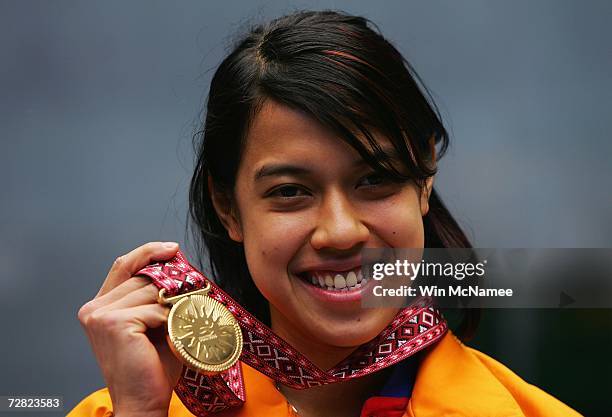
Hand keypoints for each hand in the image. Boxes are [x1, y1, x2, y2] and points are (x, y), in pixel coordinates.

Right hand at [78, 242, 182, 416]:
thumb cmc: (151, 367)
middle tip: (192, 297)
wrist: (142, 401)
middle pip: (142, 277)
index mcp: (99, 306)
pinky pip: (155, 309)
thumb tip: (178, 268)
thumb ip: (155, 297)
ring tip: (179, 325)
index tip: (173, 249)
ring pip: (151, 291)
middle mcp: (93, 308)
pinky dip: (170, 321)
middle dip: (171, 285)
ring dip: (172, 306)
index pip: (123, 265)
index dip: (148, 252)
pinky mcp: (114, 323)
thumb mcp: (152, 324)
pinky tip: (171, 337)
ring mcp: (100, 315)